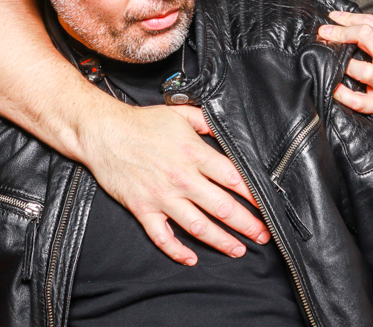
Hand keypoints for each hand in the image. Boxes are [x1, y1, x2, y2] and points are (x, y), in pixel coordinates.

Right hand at [78, 103, 270, 264]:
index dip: (253, 194)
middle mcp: (181, 178)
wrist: (104, 133)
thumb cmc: (143, 122)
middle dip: (246, 224)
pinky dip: (176, 251)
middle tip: (263, 234)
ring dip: (220, 241)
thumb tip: (229, 127)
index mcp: (194, 153)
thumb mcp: (181, 114)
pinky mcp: (142, 208)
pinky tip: (191, 258)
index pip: (232, 178)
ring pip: (197, 226)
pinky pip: (161, 236)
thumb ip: (208, 122)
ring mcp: (161, 196)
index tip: (268, 205)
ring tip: (238, 249)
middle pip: (221, 207)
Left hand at [320, 11, 372, 143]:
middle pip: (364, 37)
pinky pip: (359, 101)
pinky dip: (343, 95)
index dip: (349, 18)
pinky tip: (334, 89)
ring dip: (341, 63)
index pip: (372, 23)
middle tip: (324, 32)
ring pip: (361, 68)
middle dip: (339, 32)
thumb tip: (363, 35)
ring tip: (328, 60)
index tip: (334, 17)